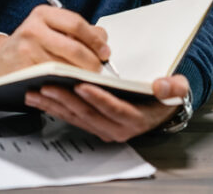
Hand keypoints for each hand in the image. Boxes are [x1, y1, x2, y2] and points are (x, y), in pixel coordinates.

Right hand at [0, 4, 110, 82]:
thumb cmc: (31, 45)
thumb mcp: (50, 29)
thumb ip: (77, 30)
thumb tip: (103, 39)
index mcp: (43, 14)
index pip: (77, 24)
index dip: (95, 40)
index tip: (105, 52)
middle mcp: (33, 29)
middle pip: (74, 48)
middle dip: (92, 62)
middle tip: (99, 69)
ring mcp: (27, 50)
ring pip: (66, 67)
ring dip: (81, 76)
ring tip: (87, 78)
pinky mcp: (24, 71)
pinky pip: (54, 80)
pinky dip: (66, 84)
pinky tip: (71, 85)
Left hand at [24, 74, 189, 141]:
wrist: (159, 110)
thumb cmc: (164, 97)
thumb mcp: (177, 90)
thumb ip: (173, 88)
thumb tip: (161, 86)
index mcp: (136, 119)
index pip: (114, 109)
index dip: (98, 98)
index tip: (81, 84)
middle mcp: (117, 129)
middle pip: (88, 114)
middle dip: (66, 99)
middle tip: (48, 84)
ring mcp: (102, 129)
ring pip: (75, 117)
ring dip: (54, 104)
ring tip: (35, 90)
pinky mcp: (91, 125)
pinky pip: (70, 117)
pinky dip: (53, 107)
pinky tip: (38, 97)